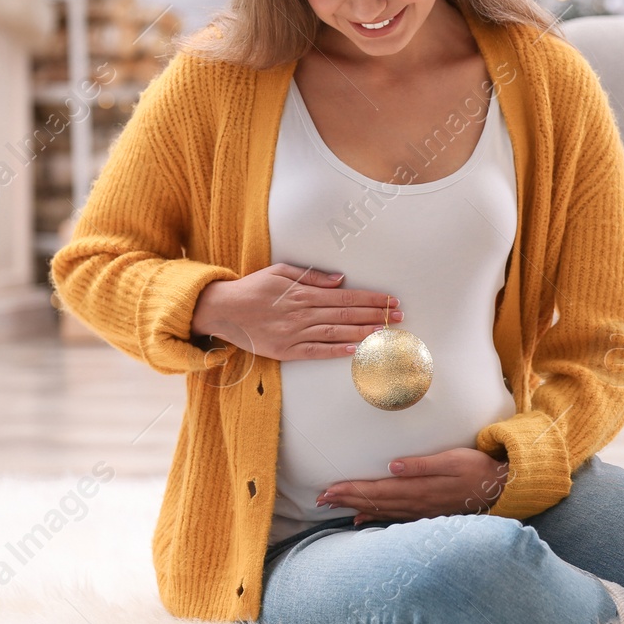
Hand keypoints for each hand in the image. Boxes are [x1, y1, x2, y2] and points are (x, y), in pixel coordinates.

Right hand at [191, 263, 399, 361]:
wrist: (223, 310)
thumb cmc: (252, 288)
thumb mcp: (281, 271)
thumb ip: (311, 275)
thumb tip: (340, 279)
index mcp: (303, 293)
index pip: (346, 296)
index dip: (370, 299)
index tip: (390, 301)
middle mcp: (303, 313)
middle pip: (347, 314)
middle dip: (376, 315)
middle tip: (399, 317)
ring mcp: (295, 333)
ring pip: (336, 333)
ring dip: (363, 332)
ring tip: (386, 333)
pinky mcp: (286, 350)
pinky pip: (316, 351)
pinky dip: (337, 352)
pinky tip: (356, 350)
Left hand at [316, 447, 510, 524]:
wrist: (500, 489)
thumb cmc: (477, 469)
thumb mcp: (452, 460)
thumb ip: (422, 464)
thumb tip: (393, 465)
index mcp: (418, 489)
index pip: (377, 490)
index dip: (351, 489)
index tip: (329, 489)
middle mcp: (415, 503)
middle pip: (374, 502)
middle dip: (346, 499)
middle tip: (320, 498)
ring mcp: (420, 511)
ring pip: (380, 511)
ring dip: (356, 507)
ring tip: (333, 506)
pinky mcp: (425, 513)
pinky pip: (393, 517)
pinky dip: (375, 517)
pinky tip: (362, 519)